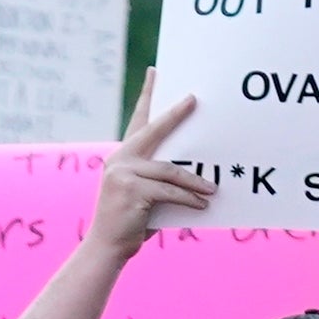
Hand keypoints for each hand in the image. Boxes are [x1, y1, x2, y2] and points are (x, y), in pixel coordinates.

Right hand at [86, 72, 212, 260]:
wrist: (106, 247)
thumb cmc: (128, 222)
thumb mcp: (142, 194)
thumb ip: (157, 178)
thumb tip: (191, 170)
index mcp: (122, 156)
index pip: (138, 121)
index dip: (147, 96)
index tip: (155, 72)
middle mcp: (120, 159)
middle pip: (154, 131)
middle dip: (175, 115)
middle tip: (194, 100)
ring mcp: (124, 173)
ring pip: (169, 171)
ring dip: (194, 182)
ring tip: (213, 189)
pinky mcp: (133, 191)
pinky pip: (169, 192)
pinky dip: (188, 199)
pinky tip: (202, 205)